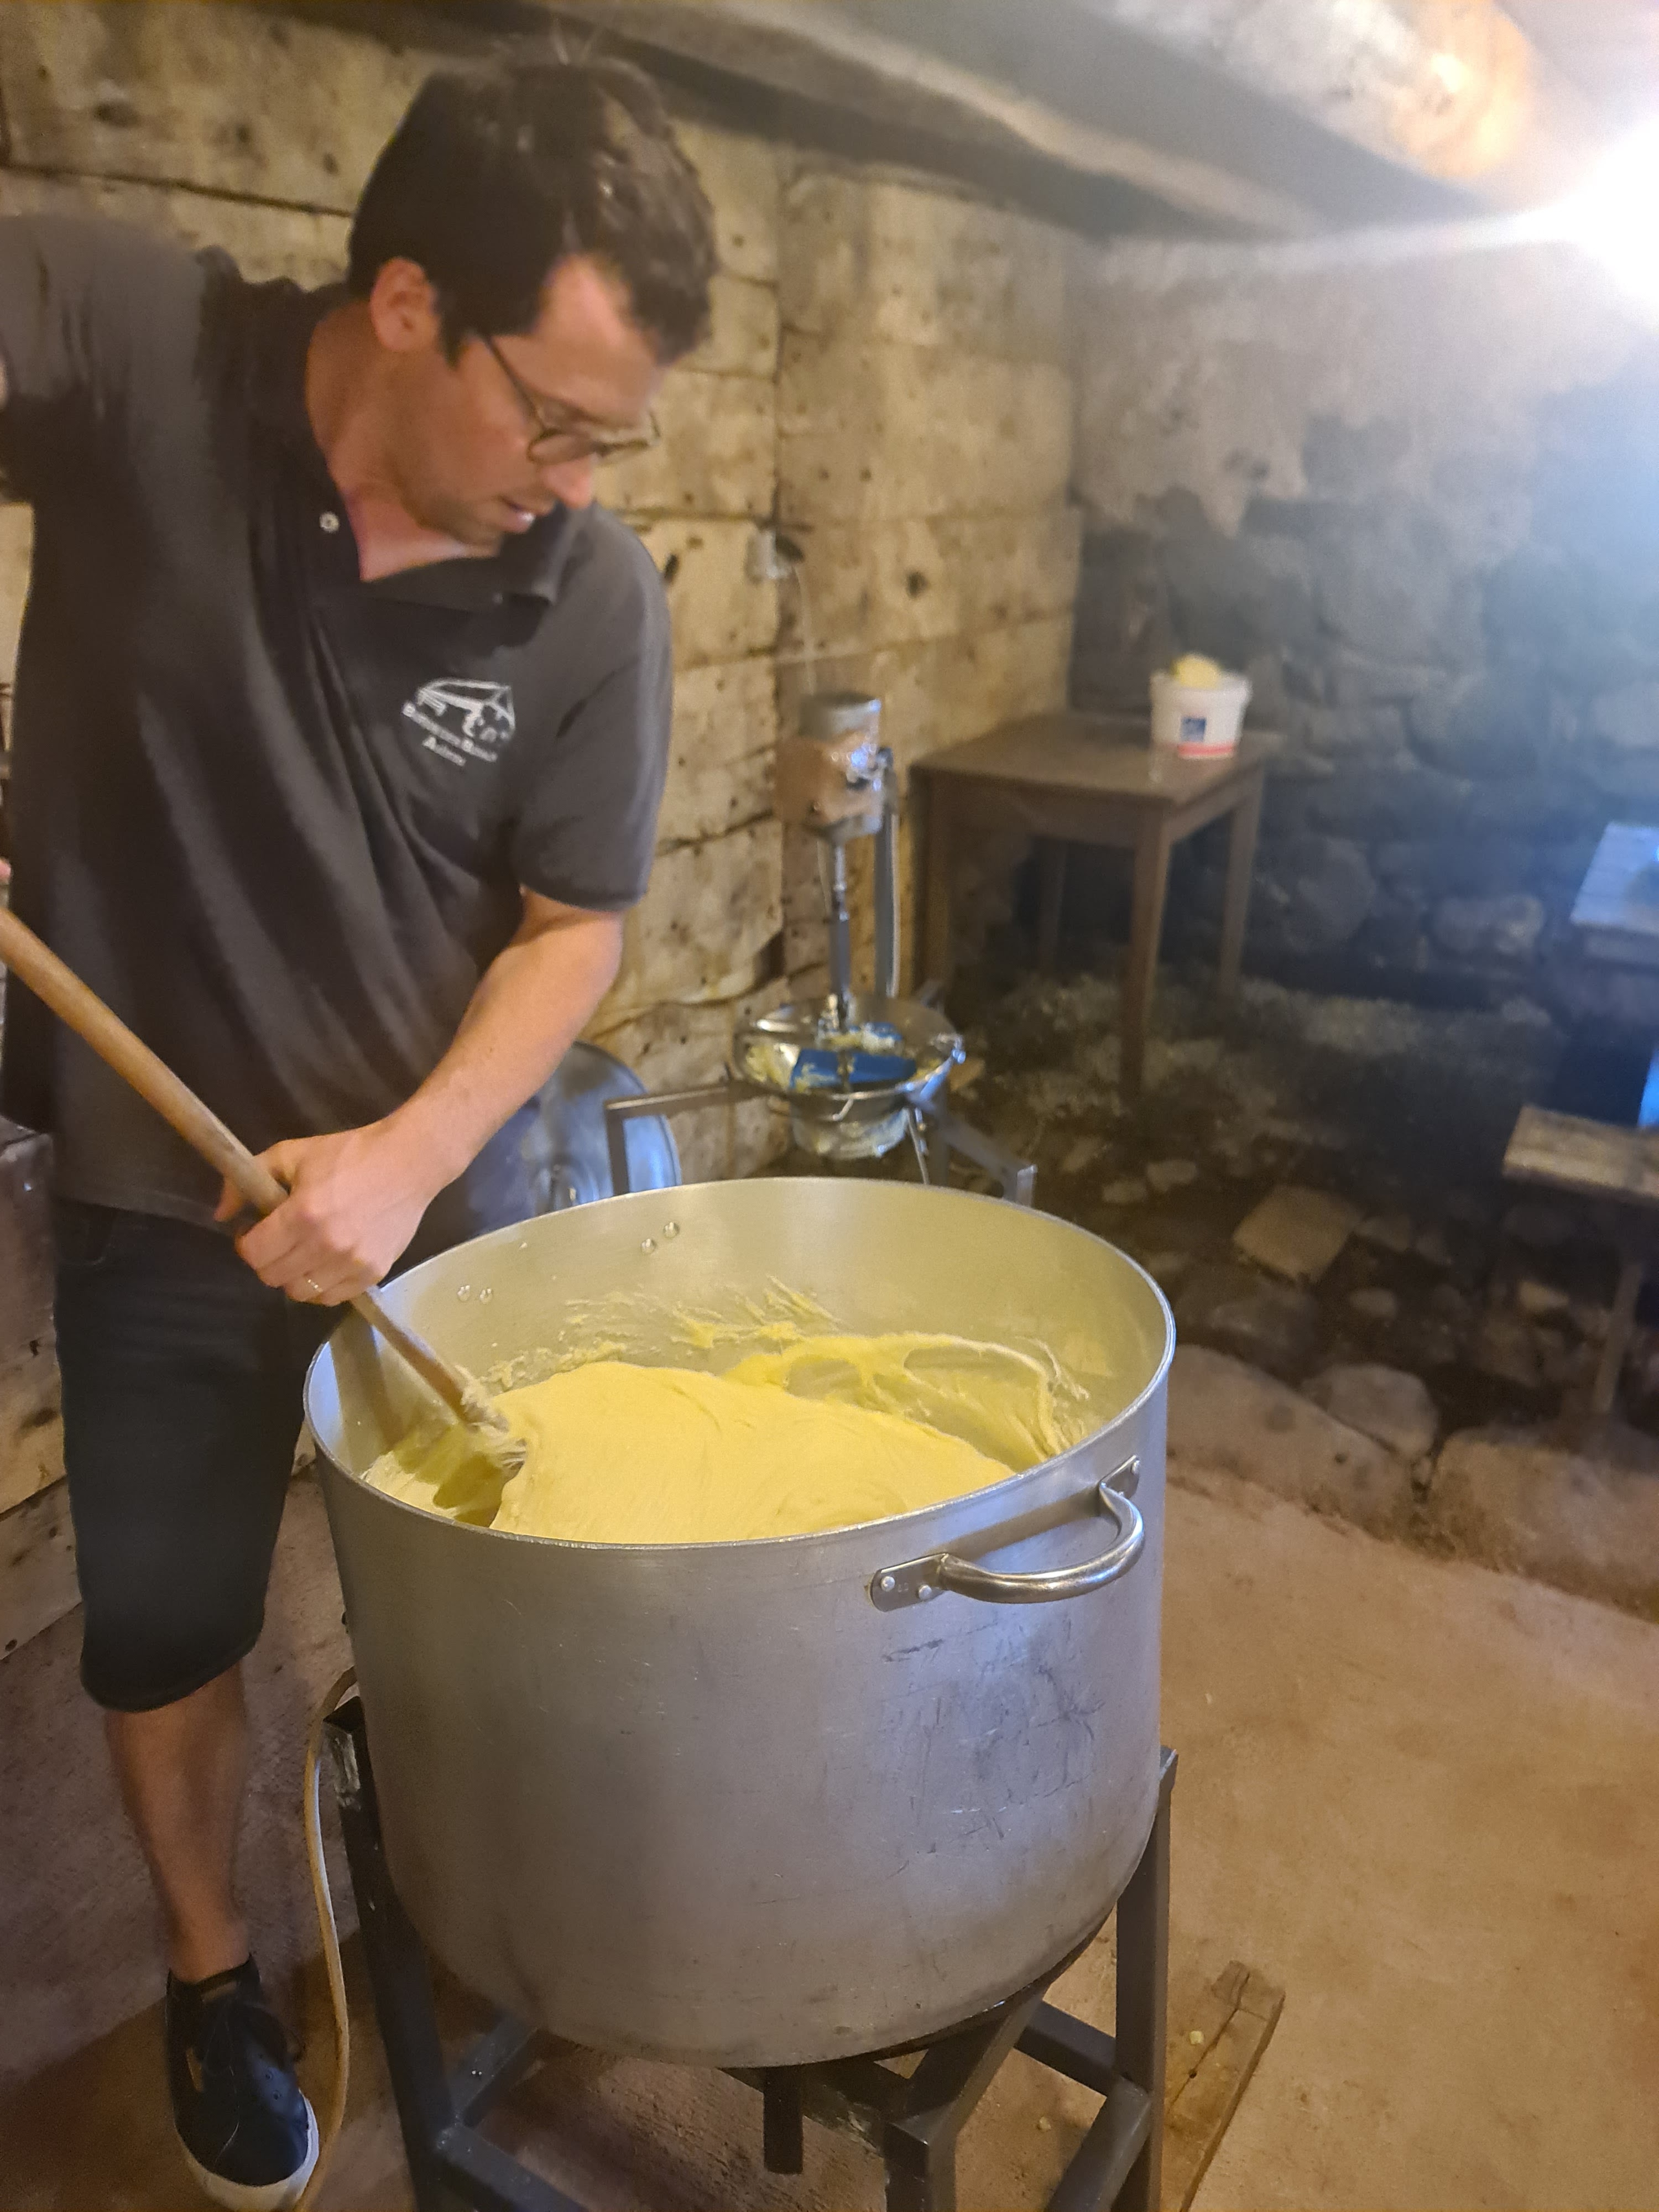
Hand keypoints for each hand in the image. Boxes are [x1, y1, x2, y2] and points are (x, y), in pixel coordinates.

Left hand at [215, 1120, 446, 1303]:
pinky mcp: (373, 1273)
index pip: (254, 1254)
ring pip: (300, 1293)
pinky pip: (332, 1298)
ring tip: (302, 1254)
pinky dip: (321, 1287)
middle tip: (277, 1242)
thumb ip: (248, 1178)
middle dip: (267, 1260)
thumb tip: (220, 1214)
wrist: (408, 1163)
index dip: (244, 1244)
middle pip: (273, 1277)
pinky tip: (325, 1264)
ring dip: (293, 1276)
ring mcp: (352, 1263)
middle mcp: (325, 1245)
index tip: (251, 1232)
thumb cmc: (348, 1154)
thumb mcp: (293, 1153)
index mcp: (302, 1214)